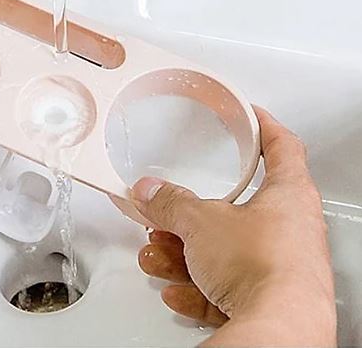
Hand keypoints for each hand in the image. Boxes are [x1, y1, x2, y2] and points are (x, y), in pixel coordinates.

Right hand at [131, 107, 335, 346]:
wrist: (277, 333)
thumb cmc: (264, 269)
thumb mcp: (202, 221)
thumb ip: (171, 203)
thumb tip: (153, 192)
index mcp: (289, 196)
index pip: (283, 147)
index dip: (265, 127)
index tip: (253, 116)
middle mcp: (291, 230)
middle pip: (238, 209)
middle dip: (194, 214)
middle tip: (171, 210)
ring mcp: (282, 268)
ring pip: (226, 252)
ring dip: (186, 253)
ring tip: (159, 252)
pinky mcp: (269, 302)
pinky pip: (227, 288)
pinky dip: (198, 286)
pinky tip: (177, 288)